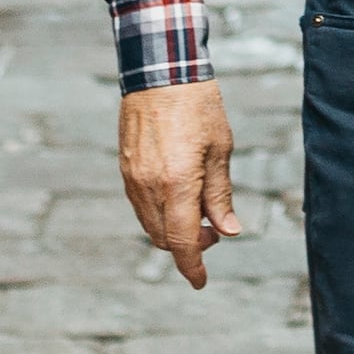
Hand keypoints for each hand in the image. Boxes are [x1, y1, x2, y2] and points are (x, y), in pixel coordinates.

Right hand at [120, 82, 241, 285]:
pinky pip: (141, 206)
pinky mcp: (125, 168)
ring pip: (150, 224)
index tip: (201, 282)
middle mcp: (149, 186)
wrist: (160, 71)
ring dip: (173, 230)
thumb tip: (228, 231)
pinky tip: (179, 196)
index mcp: (177, 183)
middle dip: (189, 245)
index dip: (193, 266)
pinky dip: (159, 213)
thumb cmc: (198, 106)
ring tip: (199, 211)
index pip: (182, 241)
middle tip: (215, 230)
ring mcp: (132, 178)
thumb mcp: (220, 150)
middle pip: (165, 238)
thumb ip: (220, 194)